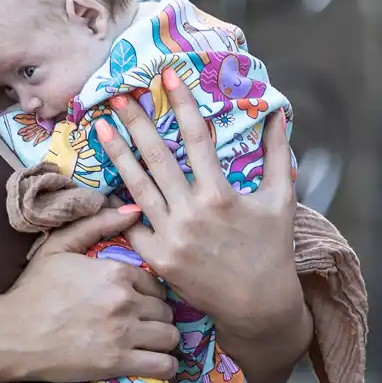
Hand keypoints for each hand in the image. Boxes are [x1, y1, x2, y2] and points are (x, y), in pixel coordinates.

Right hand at [0, 208, 179, 382]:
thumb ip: (97, 224)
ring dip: (164, 340)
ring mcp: (123, 333)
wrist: (11, 333)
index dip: (151, 294)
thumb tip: (133, 210)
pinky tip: (157, 363)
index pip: (157, 283)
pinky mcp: (118, 363)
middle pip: (167, 310)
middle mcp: (126, 300)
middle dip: (159, 317)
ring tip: (152, 344)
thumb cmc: (34, 290)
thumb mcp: (60, 246)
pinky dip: (166, 365)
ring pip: (170, 336)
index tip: (141, 303)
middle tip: (146, 324)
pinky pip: (164, 365)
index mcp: (116, 272)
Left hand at [94, 70, 307, 372]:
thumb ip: (278, 154)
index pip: (197, 137)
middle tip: (117, 94)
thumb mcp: (281, 199)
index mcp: (221, 194)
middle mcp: (192, 212)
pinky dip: (118, 203)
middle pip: (157, 157)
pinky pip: (132, 225)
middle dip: (136, 122)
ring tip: (101, 127)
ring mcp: (172, 237)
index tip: (166, 76)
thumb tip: (279, 114)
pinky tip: (104, 181)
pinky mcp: (159, 259)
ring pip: (137, 186)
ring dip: (117, 154)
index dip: (181, 103)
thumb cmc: (272, 249)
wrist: (258, 306)